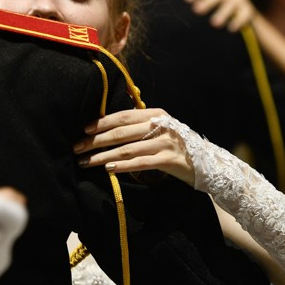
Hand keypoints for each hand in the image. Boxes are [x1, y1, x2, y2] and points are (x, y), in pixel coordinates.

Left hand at [74, 107, 194, 185]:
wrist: (207, 163)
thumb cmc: (177, 146)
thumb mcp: (161, 129)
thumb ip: (140, 126)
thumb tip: (107, 127)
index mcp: (156, 114)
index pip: (123, 116)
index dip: (101, 123)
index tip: (84, 130)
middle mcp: (161, 125)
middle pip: (121, 132)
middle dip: (95, 140)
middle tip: (77, 148)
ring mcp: (165, 143)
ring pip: (127, 149)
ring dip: (102, 156)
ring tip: (86, 162)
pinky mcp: (169, 161)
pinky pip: (140, 163)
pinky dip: (122, 166)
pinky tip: (108, 169)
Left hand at [184, 0, 255, 31]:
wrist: (244, 17)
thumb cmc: (219, 13)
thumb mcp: (209, 6)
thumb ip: (197, 6)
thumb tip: (175, 8)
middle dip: (207, 1)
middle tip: (196, 10)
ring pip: (231, 4)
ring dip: (222, 13)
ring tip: (214, 24)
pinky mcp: (249, 10)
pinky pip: (244, 15)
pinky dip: (238, 21)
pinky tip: (231, 29)